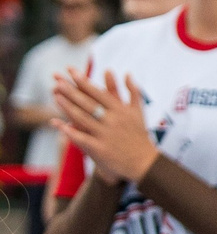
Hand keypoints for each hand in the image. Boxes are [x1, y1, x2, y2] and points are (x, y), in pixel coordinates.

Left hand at [50, 70, 158, 184]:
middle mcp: (113, 121)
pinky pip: (82, 139)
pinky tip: (58, 123)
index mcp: (121, 111)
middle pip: (89, 103)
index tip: (71, 71)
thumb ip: (133, 91)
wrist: (144, 163)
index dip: (84, 82)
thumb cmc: (139, 135)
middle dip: (72, 91)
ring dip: (68, 107)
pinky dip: (70, 131)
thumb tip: (127, 73)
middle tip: (57, 79)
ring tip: (55, 96)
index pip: (99, 93)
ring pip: (83, 118)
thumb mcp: (139, 112)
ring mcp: (106, 135)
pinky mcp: (100, 150)